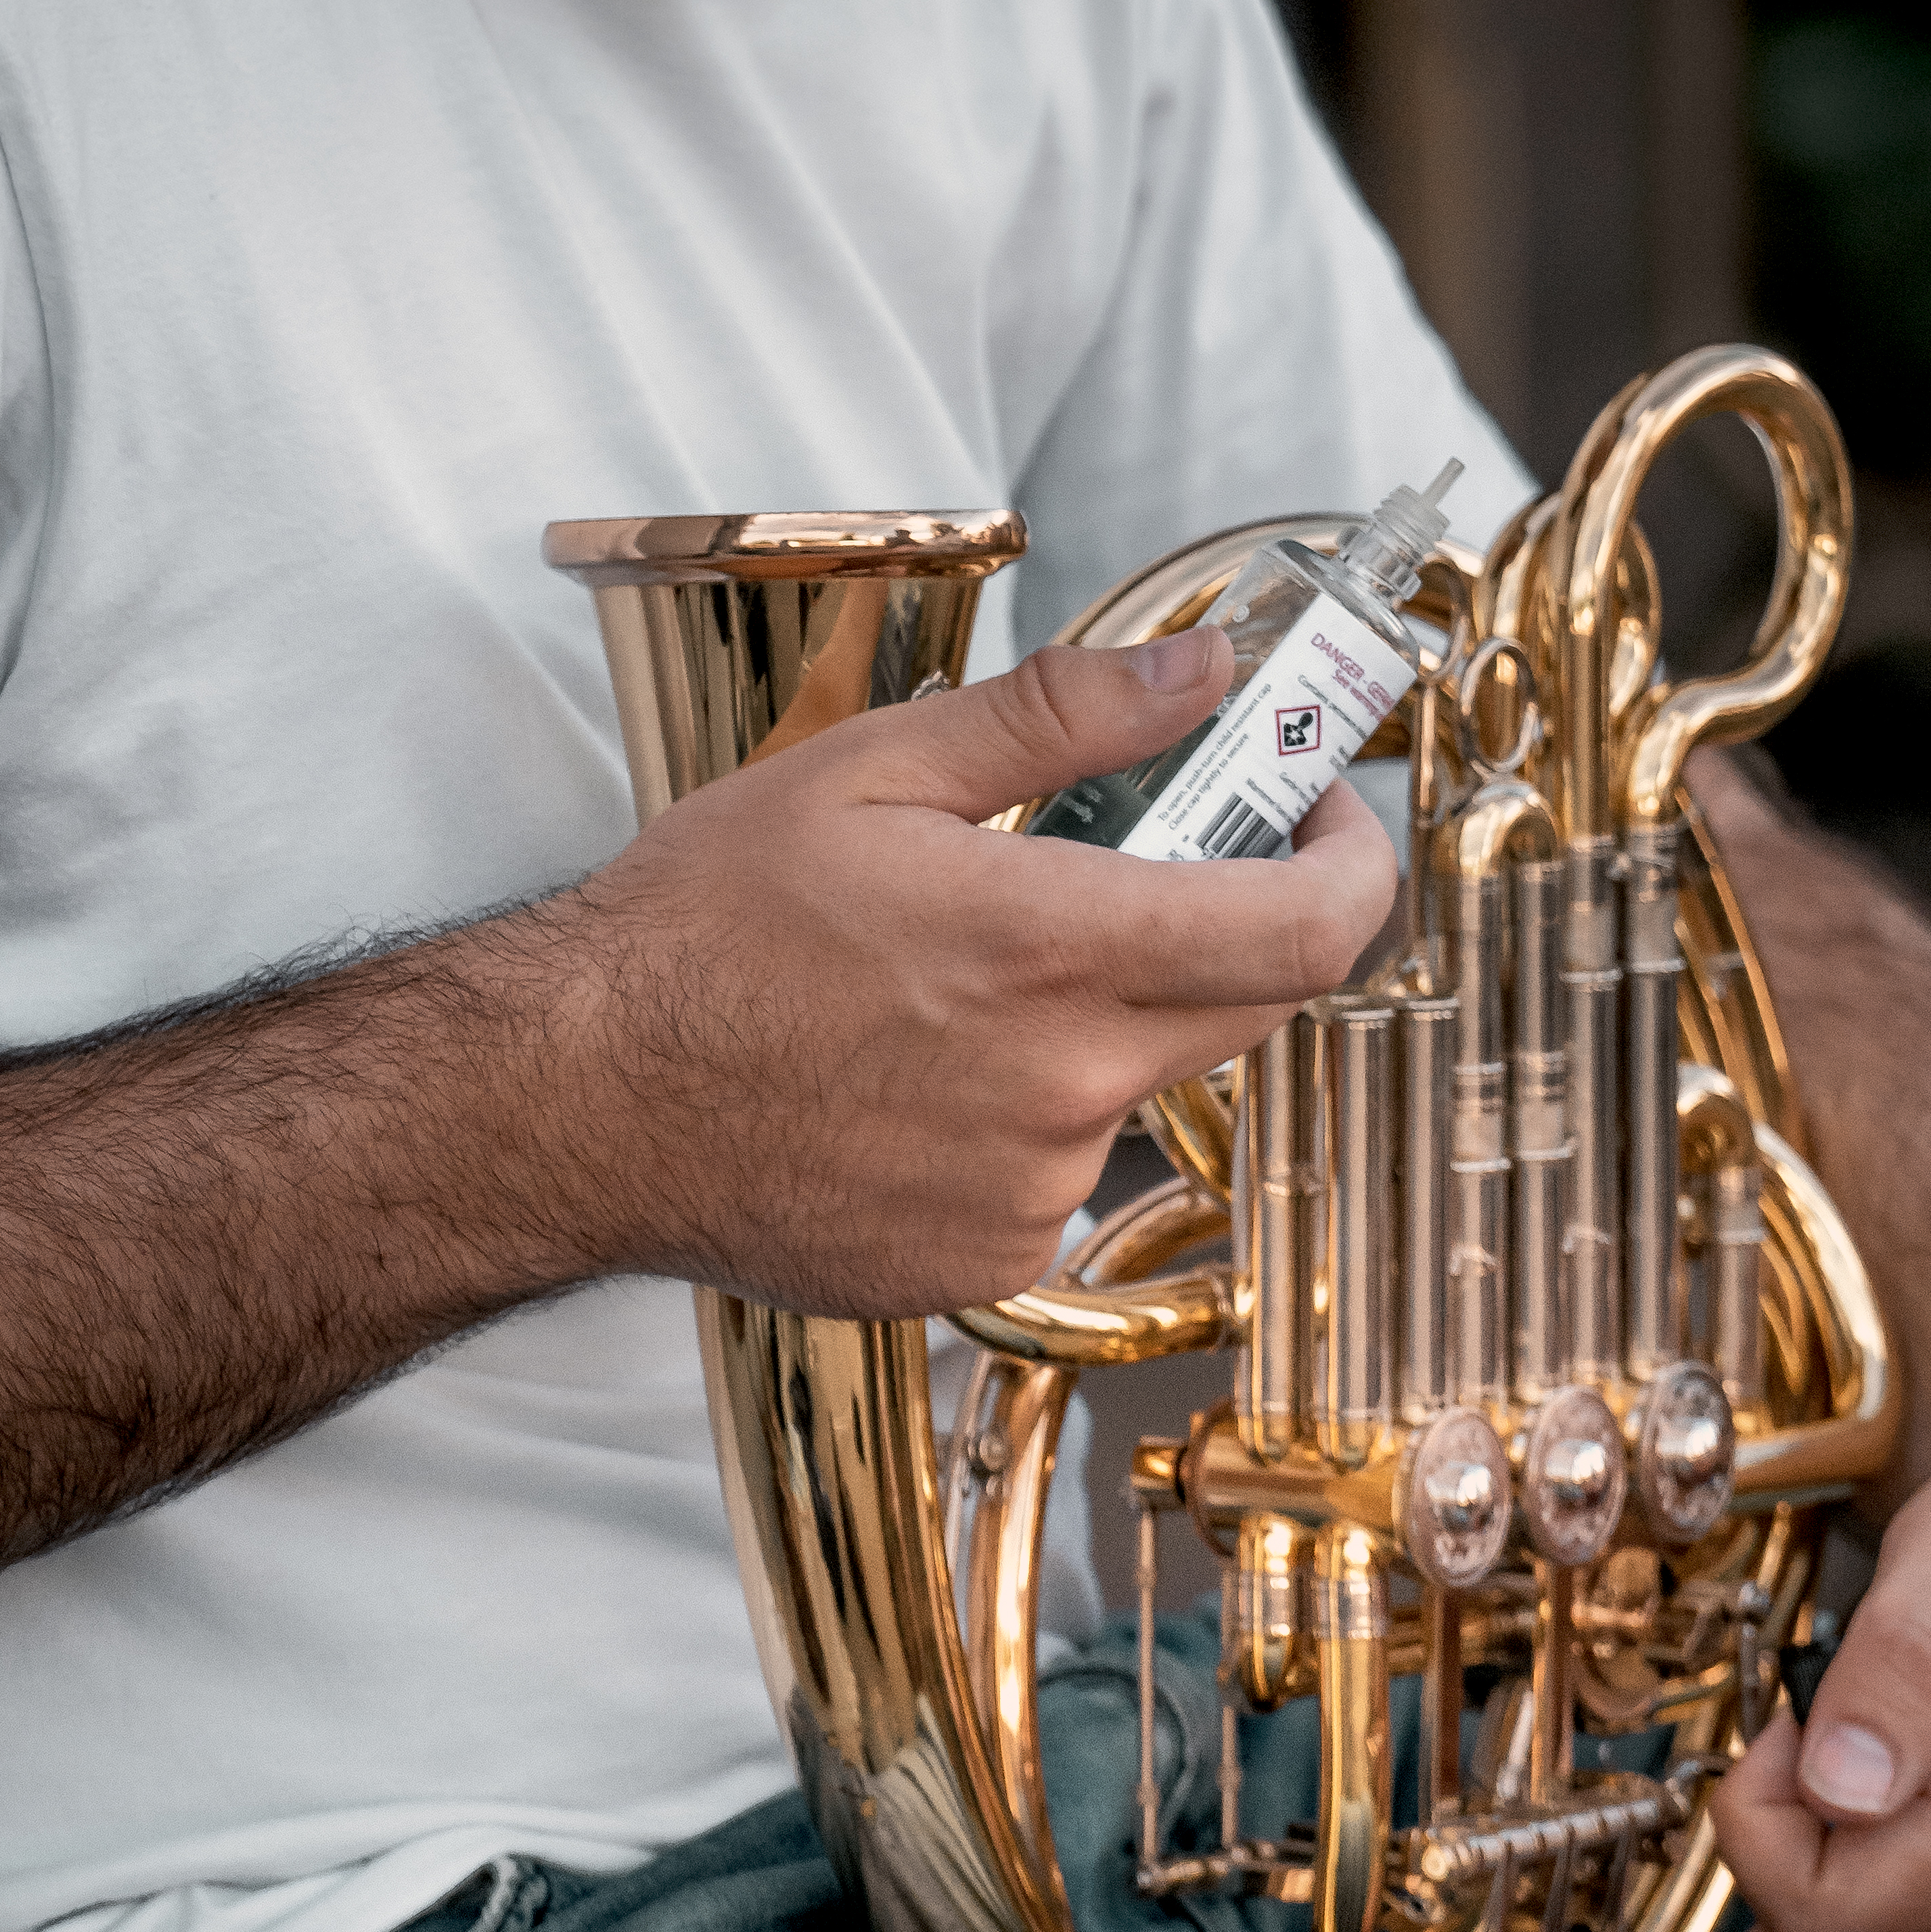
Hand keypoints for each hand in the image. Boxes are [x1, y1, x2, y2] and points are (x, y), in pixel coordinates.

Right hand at [551, 626, 1389, 1318]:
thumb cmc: (701, 928)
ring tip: (969, 972)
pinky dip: (1030, 1109)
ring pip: (1144, 1083)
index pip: (1307, 930)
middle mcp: (1064, 1086)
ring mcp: (1028, 1190)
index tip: (1330, 818)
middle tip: (1146, 856)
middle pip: (1251, 1002)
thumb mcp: (877, 769)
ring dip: (1107, 1017)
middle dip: (1231, 917)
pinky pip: (1063, 1170)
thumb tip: (1202, 670)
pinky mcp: (981, 1261)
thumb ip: (1063, 716)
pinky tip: (922, 1069)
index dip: (1355, 866)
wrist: (575, 1098)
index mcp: (1054, 951)